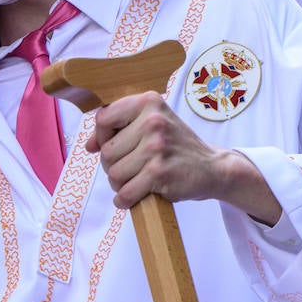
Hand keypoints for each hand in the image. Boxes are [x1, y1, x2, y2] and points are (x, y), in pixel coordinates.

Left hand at [84, 92, 280, 222]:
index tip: (114, 146)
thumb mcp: (152, 125)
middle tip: (131, 168)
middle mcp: (152, 120)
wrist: (213, 167)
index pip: (103, 118)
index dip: (102, 137)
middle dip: (113, 166)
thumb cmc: (177, 146)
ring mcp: (157, 146)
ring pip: (114, 173)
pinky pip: (126, 192)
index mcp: (148, 102)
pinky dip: (125, 200)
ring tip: (136, 180)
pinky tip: (132, 197)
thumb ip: (120, 129)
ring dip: (120, 184)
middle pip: (107, 152)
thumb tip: (88, 145)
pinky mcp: (160, 172)